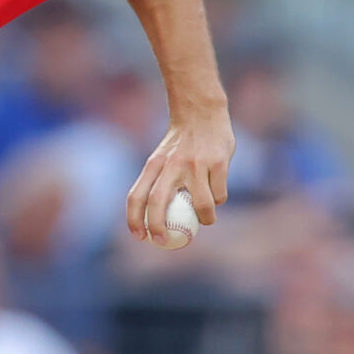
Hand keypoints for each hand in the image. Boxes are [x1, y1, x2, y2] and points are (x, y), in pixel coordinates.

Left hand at [127, 109, 232, 245]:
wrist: (202, 112)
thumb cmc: (180, 144)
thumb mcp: (161, 158)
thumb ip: (157, 183)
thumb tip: (152, 221)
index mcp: (154, 164)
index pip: (136, 196)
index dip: (134, 220)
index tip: (139, 237)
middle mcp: (172, 164)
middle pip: (158, 202)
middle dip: (158, 227)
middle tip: (165, 241)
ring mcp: (196, 163)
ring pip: (201, 204)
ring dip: (205, 218)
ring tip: (206, 219)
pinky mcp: (218, 162)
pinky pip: (219, 194)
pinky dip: (218, 200)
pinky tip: (217, 194)